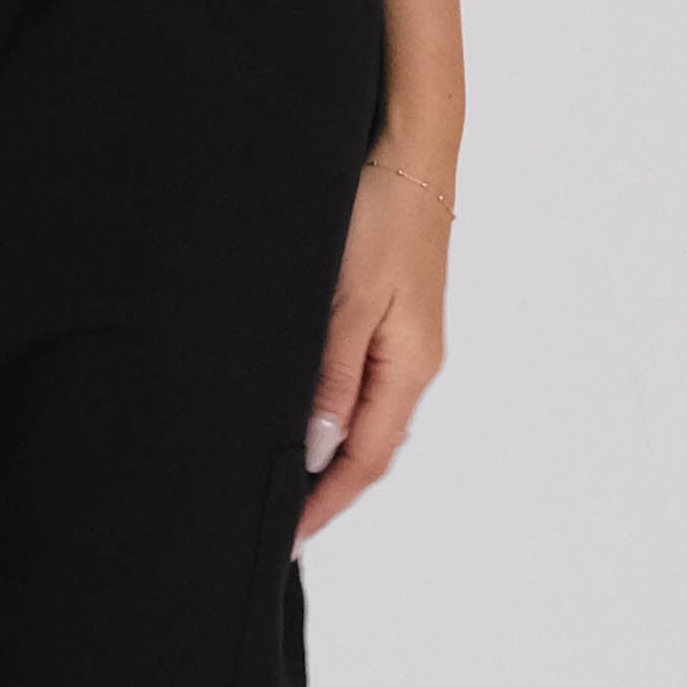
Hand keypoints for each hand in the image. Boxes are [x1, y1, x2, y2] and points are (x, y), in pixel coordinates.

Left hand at [297, 140, 452, 543]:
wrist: (409, 149)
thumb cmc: (378, 214)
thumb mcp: (347, 299)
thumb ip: (331, 376)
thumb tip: (317, 448)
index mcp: (409, 367)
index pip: (366, 460)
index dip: (325, 503)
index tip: (285, 537)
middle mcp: (414, 363)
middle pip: (369, 448)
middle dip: (325, 490)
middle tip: (273, 521)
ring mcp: (404, 341)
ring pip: (365, 419)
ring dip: (328, 455)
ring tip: (281, 483)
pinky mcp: (390, 317)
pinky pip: (361, 385)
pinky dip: (333, 415)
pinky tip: (303, 419)